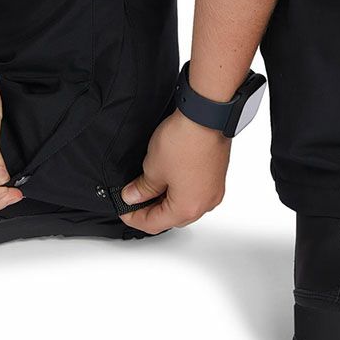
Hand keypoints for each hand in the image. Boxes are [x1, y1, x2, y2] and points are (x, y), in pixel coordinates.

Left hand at [119, 109, 230, 233]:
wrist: (205, 115)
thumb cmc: (185, 140)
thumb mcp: (153, 167)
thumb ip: (142, 188)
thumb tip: (133, 197)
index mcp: (187, 208)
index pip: (154, 223)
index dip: (134, 217)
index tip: (123, 208)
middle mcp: (204, 204)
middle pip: (171, 217)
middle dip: (150, 210)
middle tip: (132, 199)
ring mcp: (213, 190)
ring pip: (184, 205)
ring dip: (165, 200)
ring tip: (147, 187)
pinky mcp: (216, 176)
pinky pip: (194, 192)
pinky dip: (178, 190)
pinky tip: (165, 178)